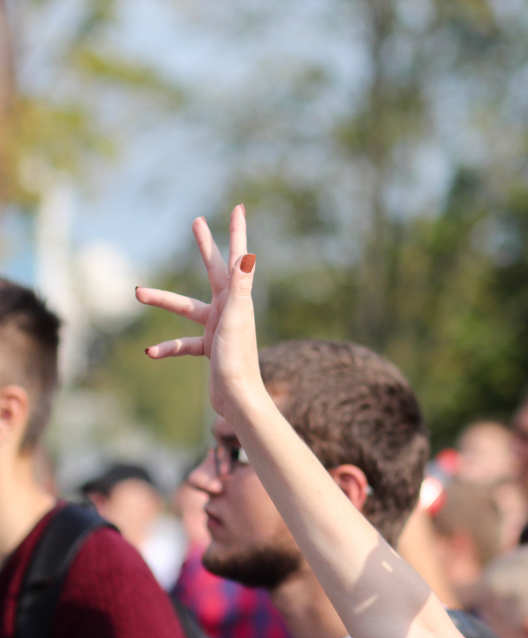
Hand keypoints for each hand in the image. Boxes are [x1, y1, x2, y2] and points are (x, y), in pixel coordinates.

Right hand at [135, 206, 265, 418]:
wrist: (239, 398)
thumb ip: (241, 287)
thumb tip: (248, 255)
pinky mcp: (211, 348)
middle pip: (214, 269)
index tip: (237, 207)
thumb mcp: (236, 318)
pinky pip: (184, 342)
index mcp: (237, 298)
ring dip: (163, 300)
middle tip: (195, 220)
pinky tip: (151, 353)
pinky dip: (168, 346)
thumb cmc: (237, 358)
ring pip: (187, 307)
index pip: (237, 256)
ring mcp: (220, 327)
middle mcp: (230, 308)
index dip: (236, 232)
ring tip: (137, 292)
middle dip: (204, 246)